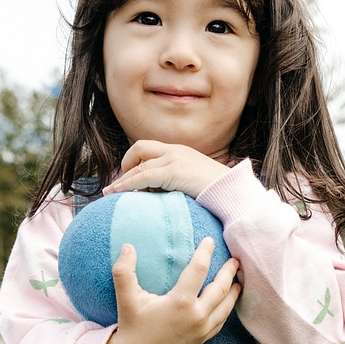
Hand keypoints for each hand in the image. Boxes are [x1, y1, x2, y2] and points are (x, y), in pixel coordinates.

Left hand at [102, 141, 227, 198]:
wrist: (233, 192)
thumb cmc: (219, 193)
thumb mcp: (196, 183)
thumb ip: (181, 183)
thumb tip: (169, 196)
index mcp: (181, 152)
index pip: (152, 149)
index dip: (136, 161)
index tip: (127, 176)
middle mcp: (175, 151)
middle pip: (140, 147)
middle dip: (126, 162)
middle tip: (120, 183)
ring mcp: (174, 159)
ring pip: (138, 163)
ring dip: (123, 178)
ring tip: (111, 192)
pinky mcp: (173, 172)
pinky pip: (142, 176)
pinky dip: (127, 184)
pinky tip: (118, 192)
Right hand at [102, 238, 239, 343]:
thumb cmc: (131, 325)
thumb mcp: (126, 297)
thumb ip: (124, 271)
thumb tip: (128, 246)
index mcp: (180, 303)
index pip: (199, 270)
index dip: (205, 253)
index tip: (209, 241)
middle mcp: (196, 316)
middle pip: (220, 288)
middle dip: (229, 272)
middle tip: (235, 259)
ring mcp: (201, 330)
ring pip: (225, 307)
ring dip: (233, 291)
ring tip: (238, 279)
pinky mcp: (202, 340)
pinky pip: (221, 322)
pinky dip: (227, 309)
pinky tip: (228, 301)